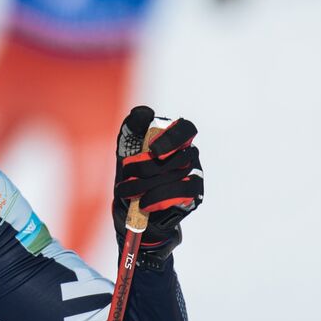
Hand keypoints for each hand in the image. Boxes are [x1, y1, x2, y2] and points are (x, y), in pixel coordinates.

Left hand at [112, 106, 202, 267]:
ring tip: (127, 192)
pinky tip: (144, 204)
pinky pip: (180, 193)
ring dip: (145, 185)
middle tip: (127, 172)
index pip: (185, 129)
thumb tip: (143, 112)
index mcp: (174, 139)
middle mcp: (188, 154)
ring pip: (174, 175)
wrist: (134, 208)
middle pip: (177, 154)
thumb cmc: (131, 172)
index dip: (172, 137)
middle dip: (145, 166)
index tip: (153, 150)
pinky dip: (158, 199)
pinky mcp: (194, 194)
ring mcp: (194, 174)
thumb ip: (133, 127)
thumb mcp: (126, 149)